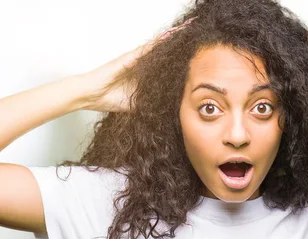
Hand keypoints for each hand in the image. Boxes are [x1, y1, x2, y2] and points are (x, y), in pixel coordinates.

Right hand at [79, 18, 194, 112]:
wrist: (90, 96)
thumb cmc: (109, 99)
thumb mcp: (137, 105)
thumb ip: (151, 104)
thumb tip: (167, 111)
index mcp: (142, 77)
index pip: (162, 68)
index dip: (175, 63)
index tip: (190, 59)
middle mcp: (140, 67)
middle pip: (161, 56)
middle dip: (175, 48)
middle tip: (192, 39)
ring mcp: (134, 61)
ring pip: (155, 49)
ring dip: (168, 41)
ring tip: (184, 32)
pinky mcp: (127, 59)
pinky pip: (145, 50)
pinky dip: (157, 44)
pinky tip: (169, 37)